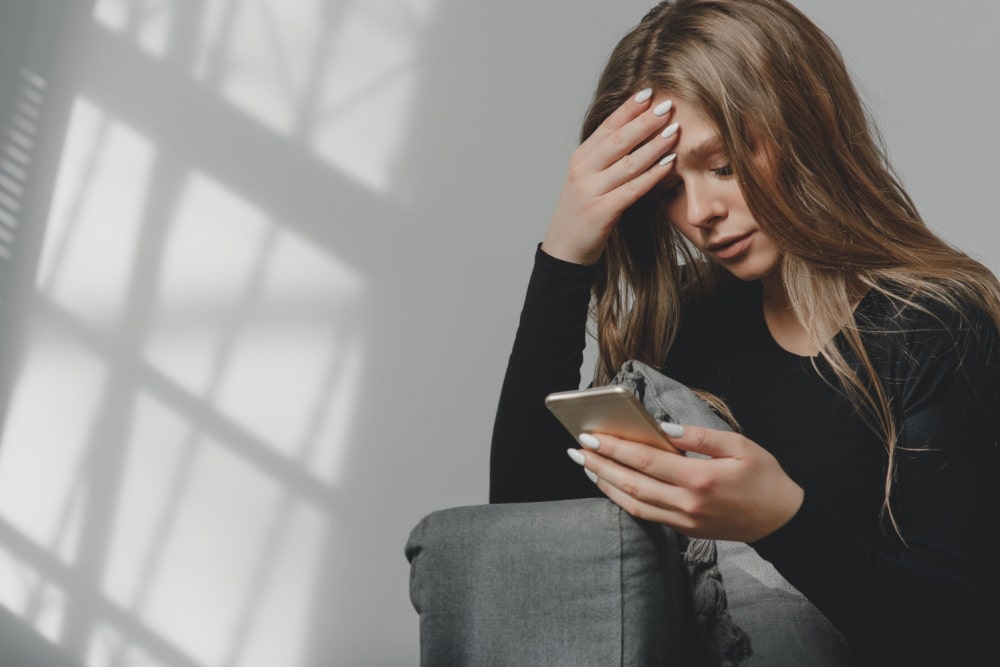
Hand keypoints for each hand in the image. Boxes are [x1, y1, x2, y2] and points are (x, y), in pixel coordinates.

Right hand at [542, 89, 679, 265]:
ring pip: (627, 163)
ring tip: (674, 131)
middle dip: (644, 122)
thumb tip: (638, 132)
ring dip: (653, 146)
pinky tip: (668, 164)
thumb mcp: (588, 179)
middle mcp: (582, 172)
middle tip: (667, 105)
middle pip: (618, 141)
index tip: (648, 92)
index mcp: (580, 159)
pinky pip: (632, 190)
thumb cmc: (582, 212)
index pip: (606, 127)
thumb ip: (606, 158)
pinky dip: (651, 175)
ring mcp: (590, 192)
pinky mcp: (601, 212)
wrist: (564, 250)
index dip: (627, 109)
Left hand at [569, 425, 803, 541]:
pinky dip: (623, 499)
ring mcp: (684, 521)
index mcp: (699, 480)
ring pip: (633, 503)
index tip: (591, 435)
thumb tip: (661, 429)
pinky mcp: (685, 530)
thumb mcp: (739, 446)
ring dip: (606, 484)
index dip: (614, 448)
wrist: (783, 521)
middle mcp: (686, 504)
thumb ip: (698, 437)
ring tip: (586, 465)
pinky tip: (611, 484)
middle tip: (577, 449)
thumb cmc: (764, 478)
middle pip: (631, 483)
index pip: (645, 461)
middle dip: (600, 464)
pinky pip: (645, 514)